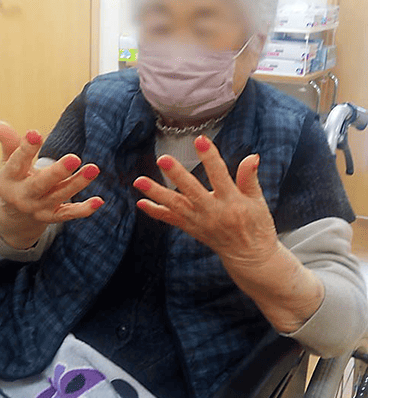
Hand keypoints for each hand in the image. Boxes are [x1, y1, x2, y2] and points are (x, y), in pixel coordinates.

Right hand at [0, 121, 103, 247]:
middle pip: (40, 184)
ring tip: (93, 168)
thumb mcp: (8, 161)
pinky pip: (69, 214)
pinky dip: (84, 210)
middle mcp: (23, 196)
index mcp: (8, 179)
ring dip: (78, 183)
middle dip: (58, 172)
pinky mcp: (53, 216)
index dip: (25, 148)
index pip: (17, 162)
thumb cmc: (15, 180)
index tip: (35, 133)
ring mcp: (39, 208)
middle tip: (74, 158)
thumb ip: (7, 141)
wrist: (14, 216)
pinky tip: (99, 200)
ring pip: (60, 195)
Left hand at [133, 134, 323, 330]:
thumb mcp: (258, 201)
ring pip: (175, 206)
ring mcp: (200, 222)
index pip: (220, 175)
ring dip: (156, 193)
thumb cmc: (257, 226)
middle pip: (192, 191)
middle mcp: (213, 213)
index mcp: (232, 202)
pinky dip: (156, 212)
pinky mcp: (192, 229)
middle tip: (163, 160)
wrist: (250, 257)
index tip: (200, 140)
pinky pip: (171, 220)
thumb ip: (250, 179)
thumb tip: (252, 156)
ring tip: (139, 181)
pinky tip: (141, 202)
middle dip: (177, 175)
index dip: (210, 157)